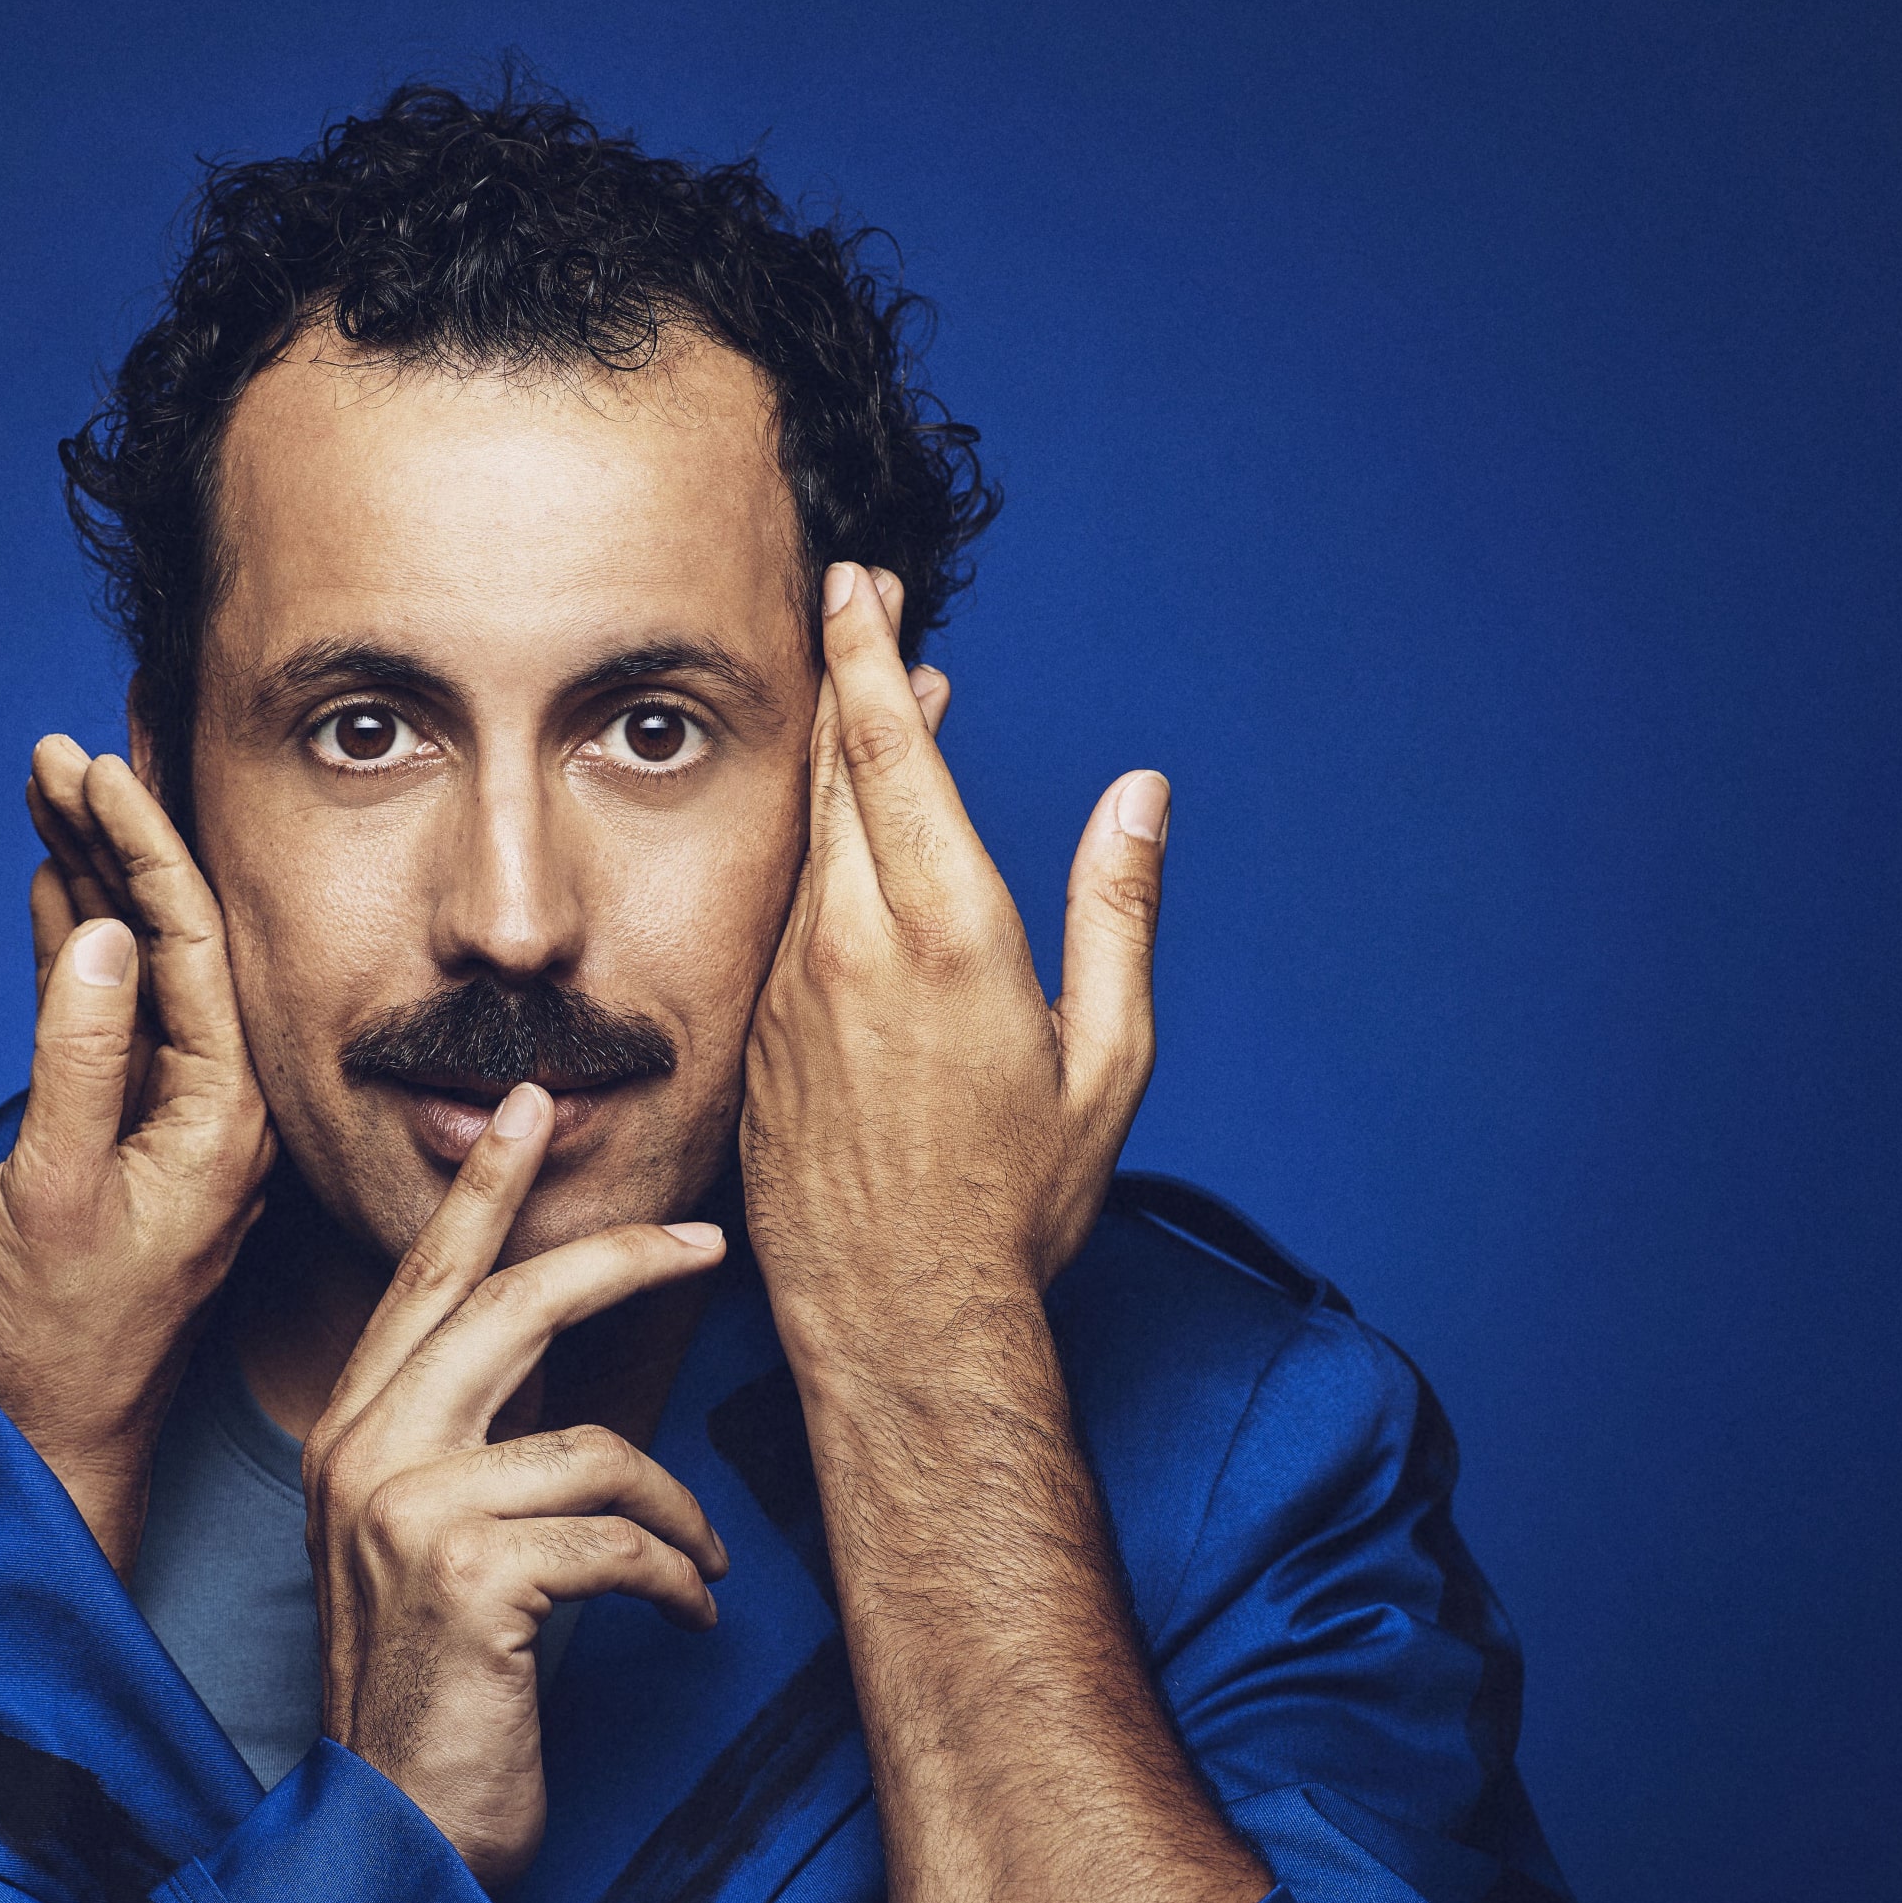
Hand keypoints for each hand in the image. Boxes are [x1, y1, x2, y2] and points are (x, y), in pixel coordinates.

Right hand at [0, 734, 274, 1570]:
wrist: (47, 1438)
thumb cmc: (55, 1339)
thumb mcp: (53, 1194)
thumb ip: (79, 1062)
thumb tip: (100, 934)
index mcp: (221, 1117)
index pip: (195, 948)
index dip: (147, 846)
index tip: (99, 766)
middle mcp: (214, 1109)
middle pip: (178, 939)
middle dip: (124, 839)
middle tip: (68, 749)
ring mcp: (172, 1121)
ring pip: (139, 968)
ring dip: (96, 878)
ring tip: (53, 787)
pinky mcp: (126, 1138)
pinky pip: (110, 1018)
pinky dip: (79, 947)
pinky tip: (57, 882)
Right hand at [302, 1084, 732, 1885]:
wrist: (395, 1842)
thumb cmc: (438, 1699)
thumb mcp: (432, 1550)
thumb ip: (473, 1453)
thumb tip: (565, 1382)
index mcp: (348, 1436)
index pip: (423, 1284)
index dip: (483, 1190)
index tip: (532, 1106)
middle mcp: (359, 1453)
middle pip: (506, 1307)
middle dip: (615, 1258)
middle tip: (706, 1238)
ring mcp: (404, 1508)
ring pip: (593, 1446)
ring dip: (673, 1516)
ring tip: (698, 1569)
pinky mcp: (467, 1572)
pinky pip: (619, 1536)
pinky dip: (674, 1579)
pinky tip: (686, 1619)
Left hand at [739, 563, 1169, 1366]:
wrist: (901, 1316)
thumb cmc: (1020, 1203)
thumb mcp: (1106, 1061)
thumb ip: (1116, 913)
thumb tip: (1139, 796)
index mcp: (951, 934)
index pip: (889, 757)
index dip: (867, 658)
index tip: (856, 586)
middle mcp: (856, 945)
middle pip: (836, 773)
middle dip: (847, 675)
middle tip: (855, 598)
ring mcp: (795, 988)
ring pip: (805, 838)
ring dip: (836, 762)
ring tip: (871, 704)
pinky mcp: (762, 1032)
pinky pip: (782, 912)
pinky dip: (814, 852)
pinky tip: (842, 841)